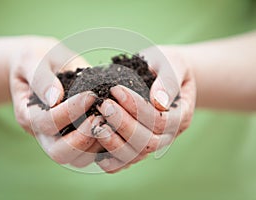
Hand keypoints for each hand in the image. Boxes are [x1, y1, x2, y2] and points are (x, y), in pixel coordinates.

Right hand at [9, 36, 100, 166]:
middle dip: (83, 138)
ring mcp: (60, 138)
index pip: (46, 123)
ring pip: (78, 159)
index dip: (69, 112)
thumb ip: (40, 78)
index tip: (90, 96)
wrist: (45, 63)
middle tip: (100, 117)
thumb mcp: (32, 60)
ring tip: (109, 121)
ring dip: (96, 144)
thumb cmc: (37, 59)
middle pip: (59, 153)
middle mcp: (43, 133)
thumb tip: (55, 98)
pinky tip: (114, 125)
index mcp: (28, 114)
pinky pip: (91, 153)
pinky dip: (105, 144)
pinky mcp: (77, 138)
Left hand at [93, 46, 195, 172]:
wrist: (164, 74)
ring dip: (114, 142)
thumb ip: (168, 81)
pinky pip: (125, 162)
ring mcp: (152, 144)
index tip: (116, 89)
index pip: (160, 121)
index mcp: (181, 115)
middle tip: (103, 105)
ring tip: (96, 124)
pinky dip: (110, 160)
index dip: (137, 108)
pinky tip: (96, 150)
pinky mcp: (137, 148)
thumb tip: (159, 102)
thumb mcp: (172, 64)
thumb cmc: (166, 66)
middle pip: (147, 142)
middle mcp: (169, 135)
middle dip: (122, 124)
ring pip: (135, 155)